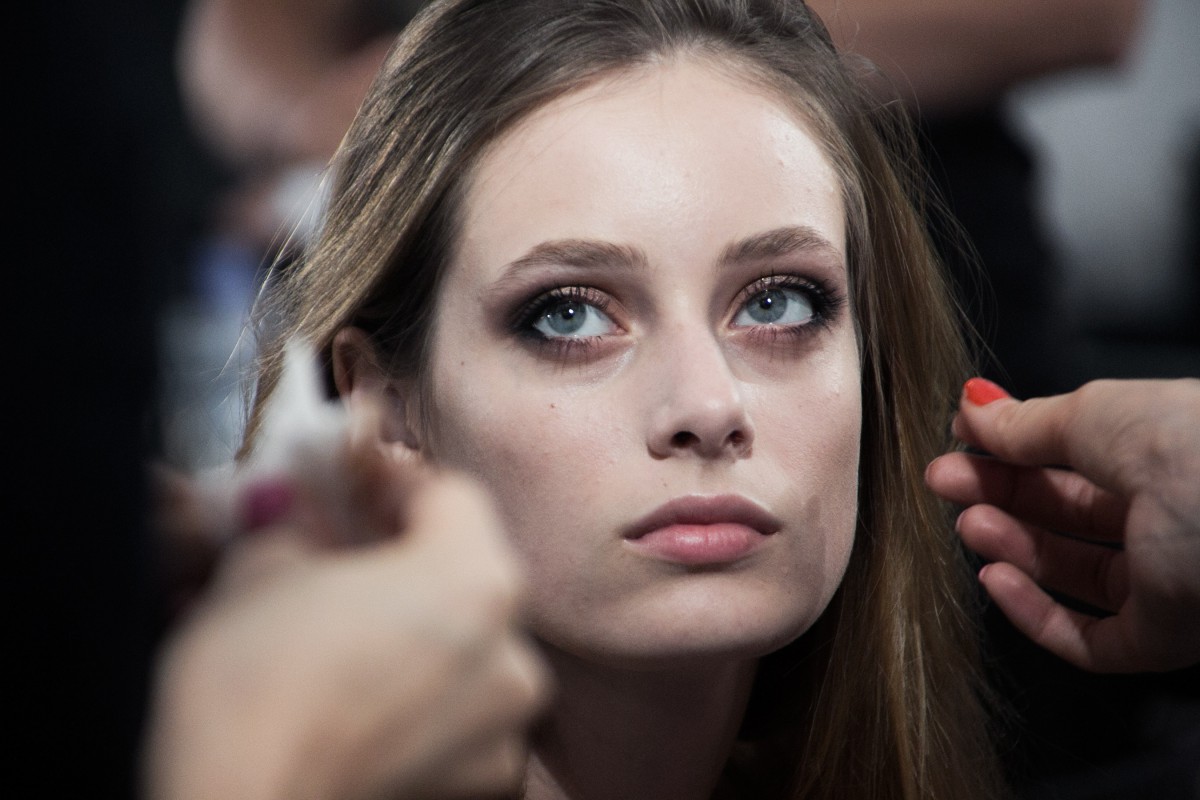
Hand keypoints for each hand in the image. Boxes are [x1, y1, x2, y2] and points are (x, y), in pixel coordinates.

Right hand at [144, 445, 547, 799]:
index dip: (398, 483)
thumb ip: (300, 528)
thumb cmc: (249, 684)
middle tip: (346, 555)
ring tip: (352, 633)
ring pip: (472, 648)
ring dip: (422, 631)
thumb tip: (301, 515)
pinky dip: (424, 699)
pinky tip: (364, 698)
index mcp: (477, 579)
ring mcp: (505, 727)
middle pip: (471, 575)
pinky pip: (462, 715)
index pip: (454, 497)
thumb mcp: (262, 569)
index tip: (356, 484)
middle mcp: (513, 652)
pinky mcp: (481, 784)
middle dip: (411, 558)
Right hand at [925, 378, 1199, 673]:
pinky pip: (1087, 638)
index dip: (1013, 448)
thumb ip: (1025, 423)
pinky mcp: (1163, 638)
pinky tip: (994, 576)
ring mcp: (1168, 580)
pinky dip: (1032, 612)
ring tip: (968, 523)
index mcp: (1165, 451)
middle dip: (999, 493)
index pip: (1075, 456)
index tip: (962, 438)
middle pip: (1065, 511)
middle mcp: (1170, 515)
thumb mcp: (1094, 413)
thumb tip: (972, 410)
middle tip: (945, 480)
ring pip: (1071, 570)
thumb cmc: (1192, 443)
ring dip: (1010, 546)